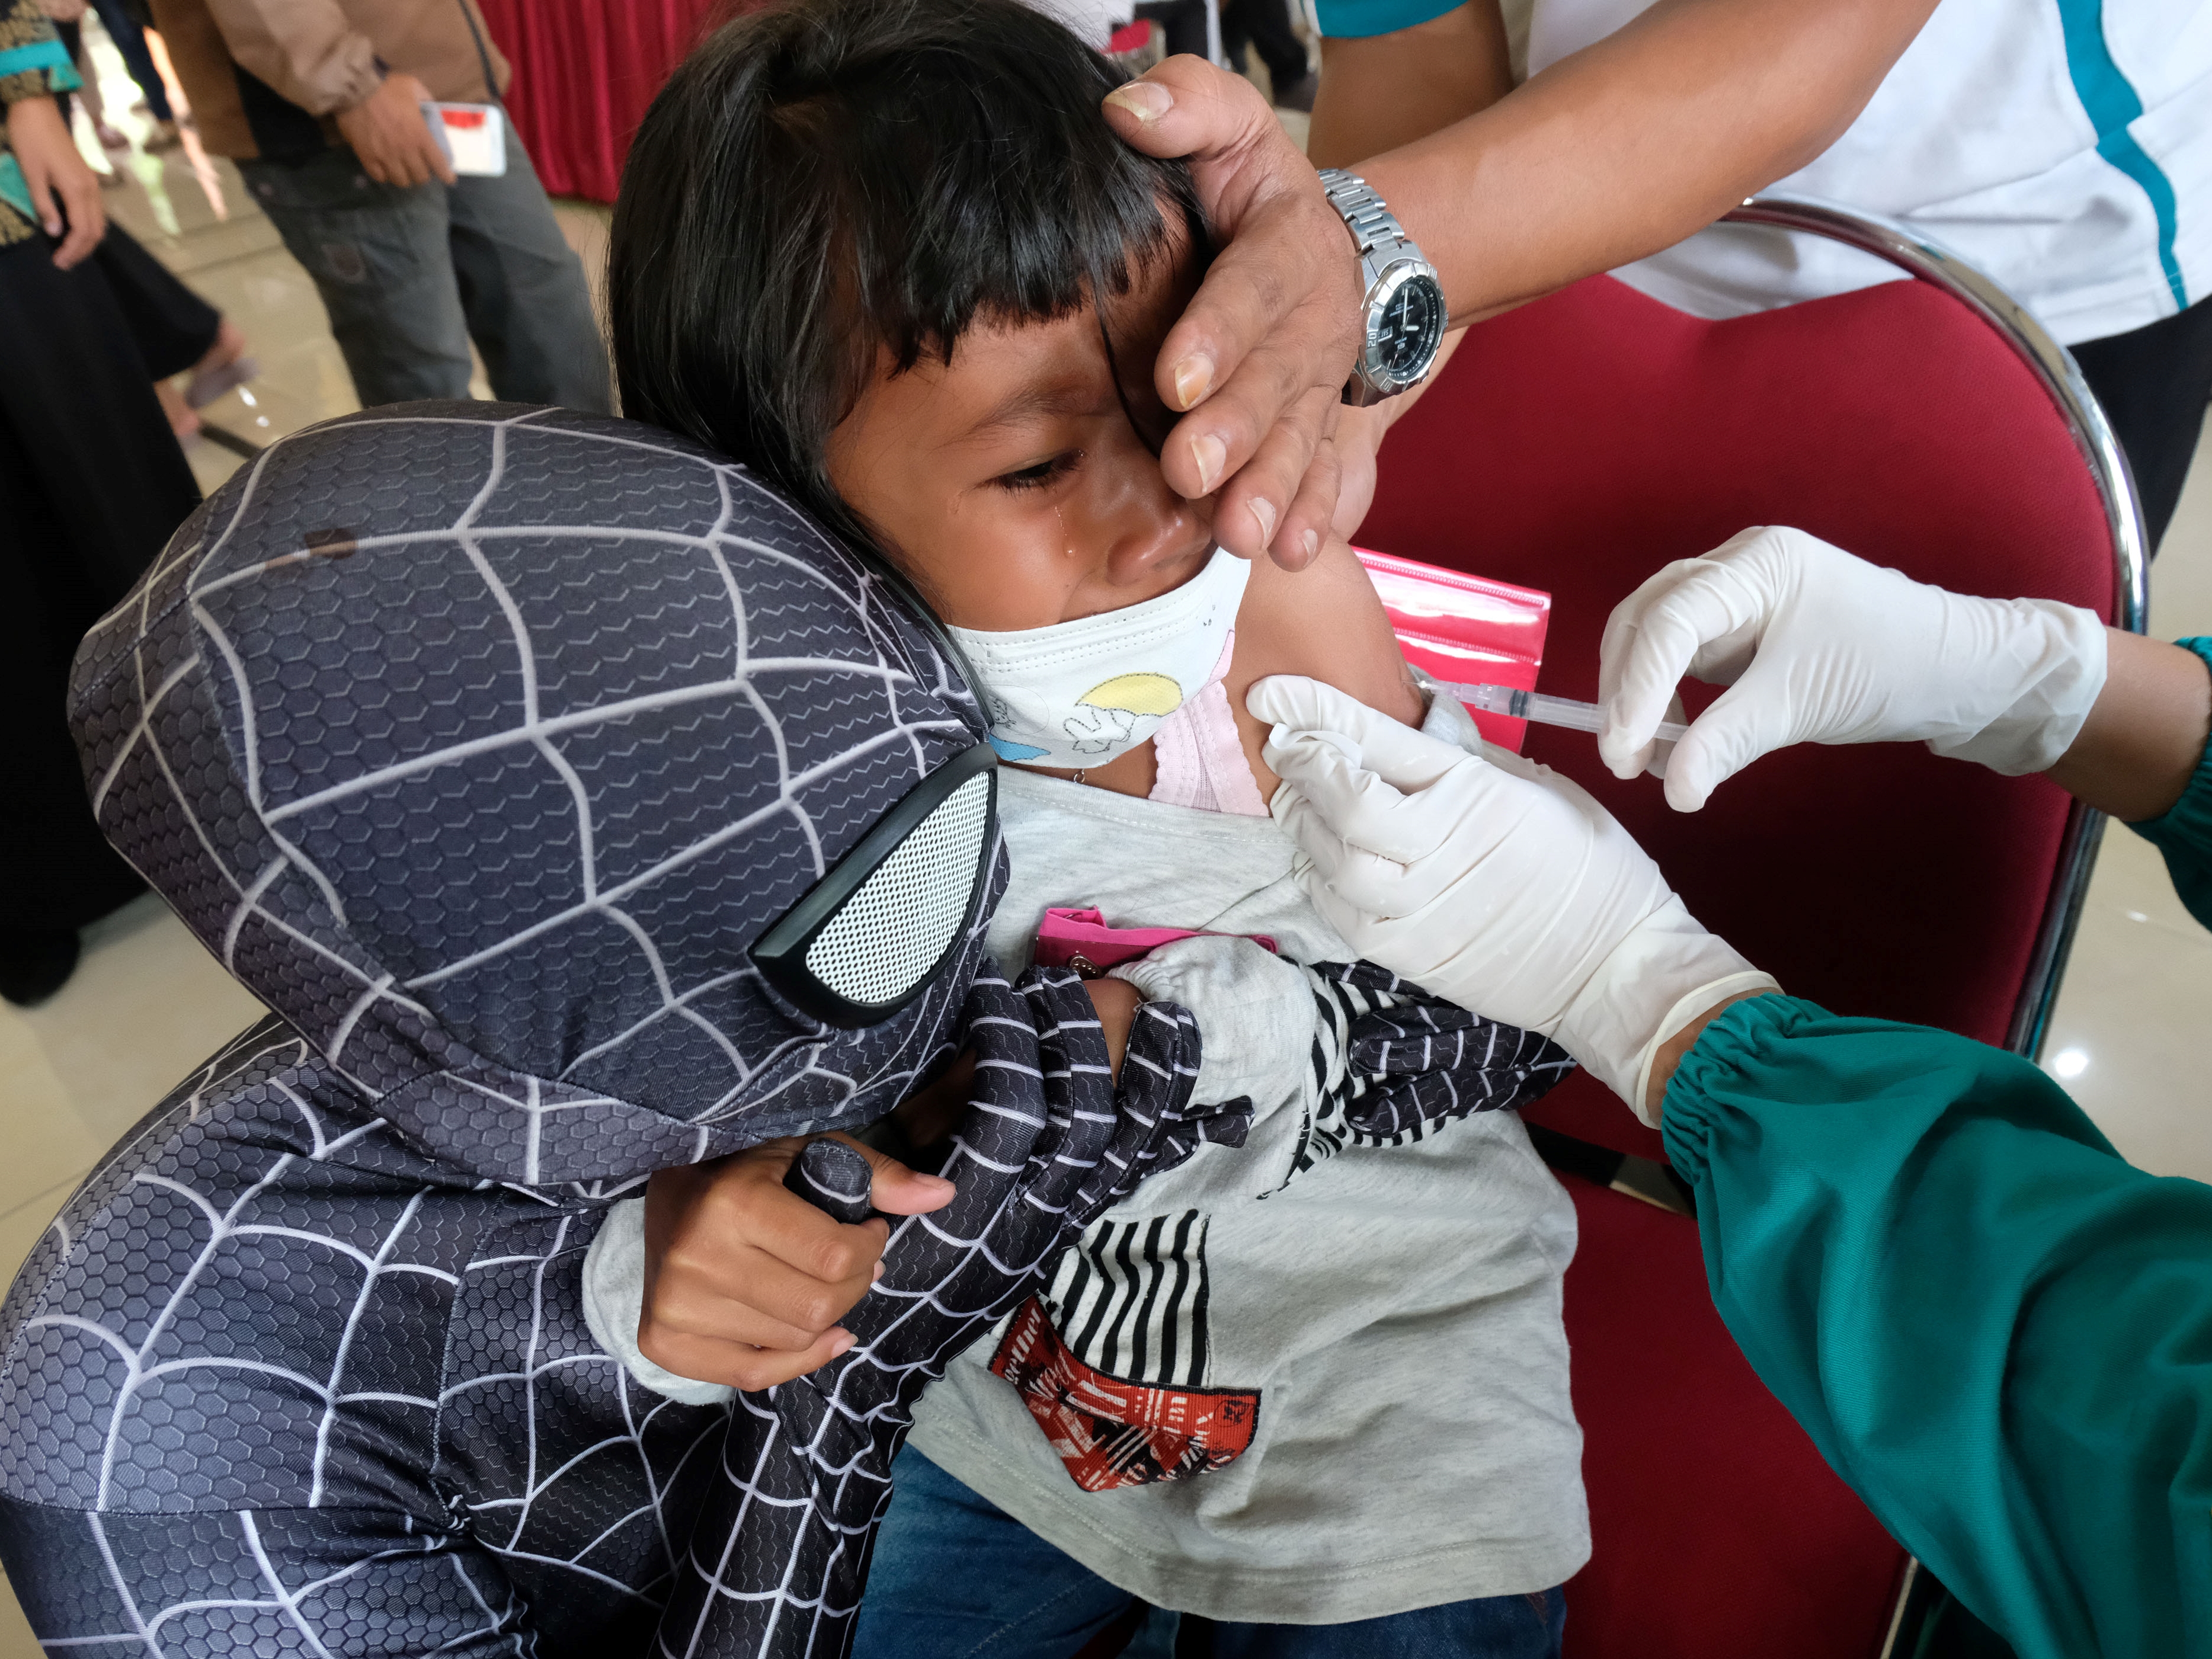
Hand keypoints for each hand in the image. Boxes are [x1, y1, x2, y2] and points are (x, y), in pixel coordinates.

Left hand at [6, 96, 102, 267]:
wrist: (37, 108)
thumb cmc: (30, 139)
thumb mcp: (31, 173)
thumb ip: (44, 205)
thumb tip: (55, 233)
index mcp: (77, 189)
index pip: (81, 230)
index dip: (72, 249)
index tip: (59, 262)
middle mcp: (90, 189)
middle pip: (96, 230)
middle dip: (82, 250)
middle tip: (64, 263)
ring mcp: (91, 183)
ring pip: (99, 221)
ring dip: (87, 240)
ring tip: (70, 251)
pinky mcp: (87, 178)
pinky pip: (96, 210)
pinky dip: (88, 226)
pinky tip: (75, 230)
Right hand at [334, 71, 455, 186]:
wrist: (355, 88)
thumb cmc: (386, 86)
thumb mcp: (413, 87)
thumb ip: (425, 99)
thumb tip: (430, 107)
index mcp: (420, 136)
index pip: (439, 164)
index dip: (446, 175)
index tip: (448, 179)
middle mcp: (406, 151)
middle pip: (420, 177)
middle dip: (422, 174)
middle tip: (419, 168)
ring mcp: (386, 156)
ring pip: (401, 180)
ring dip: (403, 177)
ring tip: (402, 171)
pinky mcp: (368, 158)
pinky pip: (379, 176)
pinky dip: (384, 175)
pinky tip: (384, 169)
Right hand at [638, 1132, 954, 1389]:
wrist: (667, 1191)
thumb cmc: (751, 1169)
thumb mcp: (811, 1152)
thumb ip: (877, 1175)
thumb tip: (943, 1195)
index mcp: (733, 1202)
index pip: (834, 1256)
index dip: (871, 1247)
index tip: (870, 1231)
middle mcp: (697, 1257)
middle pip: (817, 1306)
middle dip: (855, 1284)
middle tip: (854, 1263)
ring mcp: (677, 1305)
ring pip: (792, 1340)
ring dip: (826, 1317)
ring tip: (821, 1283)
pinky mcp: (664, 1340)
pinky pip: (754, 1376)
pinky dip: (798, 1360)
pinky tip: (818, 1335)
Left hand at [1104, 57, 1362, 571]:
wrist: (1333, 250)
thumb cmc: (1252, 191)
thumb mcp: (1232, 127)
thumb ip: (1187, 107)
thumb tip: (1126, 112)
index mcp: (1286, 250)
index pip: (1251, 291)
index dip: (1217, 335)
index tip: (1173, 380)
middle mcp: (1310, 328)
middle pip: (1274, 384)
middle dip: (1235, 432)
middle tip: (1190, 472)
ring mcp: (1318, 389)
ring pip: (1298, 444)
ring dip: (1271, 492)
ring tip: (1241, 536)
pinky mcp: (1320, 433)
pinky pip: (1324, 479)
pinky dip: (1311, 518)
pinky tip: (1288, 552)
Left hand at [1251, 674, 1772, 1116]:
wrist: (1618, 969)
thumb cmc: (1591, 869)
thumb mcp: (1540, 788)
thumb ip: (1468, 758)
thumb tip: (1409, 716)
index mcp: (1480, 796)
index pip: (1381, 742)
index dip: (1319, 711)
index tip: (1273, 690)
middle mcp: (1444, 849)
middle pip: (1345, 801)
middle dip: (1302, 763)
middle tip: (1282, 740)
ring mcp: (1422, 909)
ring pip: (1332, 859)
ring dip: (1302, 822)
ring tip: (1295, 796)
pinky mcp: (1410, 955)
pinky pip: (1340, 911)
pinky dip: (1319, 878)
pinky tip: (1319, 855)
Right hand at [1598, 526, 2108, 811]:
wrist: (1959, 671)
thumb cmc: (1893, 666)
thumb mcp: (1804, 704)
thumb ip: (1727, 741)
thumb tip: (1672, 791)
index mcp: (1758, 565)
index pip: (1670, 620)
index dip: (1637, 687)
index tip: (1624, 750)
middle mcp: (1737, 569)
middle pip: (1645, 621)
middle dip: (1624, 690)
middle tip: (1623, 760)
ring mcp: (1736, 597)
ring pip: (1653, 639)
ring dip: (1637, 697)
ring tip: (1647, 757)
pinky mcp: (1739, 630)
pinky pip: (1679, 659)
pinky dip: (1663, 699)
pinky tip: (1673, 738)